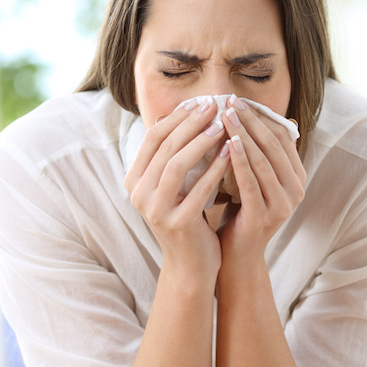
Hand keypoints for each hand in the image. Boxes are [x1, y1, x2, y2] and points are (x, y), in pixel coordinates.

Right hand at [124, 100, 233, 276]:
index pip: (153, 138)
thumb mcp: (174, 186)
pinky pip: (198, 189)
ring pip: (177, 164)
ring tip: (223, 124)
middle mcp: (139, 195)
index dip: (177, 117)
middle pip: (164, 147)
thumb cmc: (187, 218)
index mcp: (135, 181)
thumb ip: (171, 156)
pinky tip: (231, 152)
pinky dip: (215, 168)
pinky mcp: (176, 224)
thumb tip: (175, 114)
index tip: (200, 101)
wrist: (191, 265)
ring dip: (201, 141)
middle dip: (191, 123)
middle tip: (214, 105)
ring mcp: (155, 211)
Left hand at [216, 95, 306, 263]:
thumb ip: (261, 152)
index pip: (281, 137)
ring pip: (263, 161)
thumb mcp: (254, 177)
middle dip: (251, 121)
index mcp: (296, 177)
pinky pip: (251, 182)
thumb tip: (271, 116)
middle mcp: (296, 190)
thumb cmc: (240, 210)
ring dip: (243, 135)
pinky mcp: (265, 216)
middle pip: (273, 146)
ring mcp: (283, 205)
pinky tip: (226, 144)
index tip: (238, 99)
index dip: (260, 116)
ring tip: (225, 115)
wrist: (235, 254)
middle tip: (230, 100)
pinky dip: (239, 161)